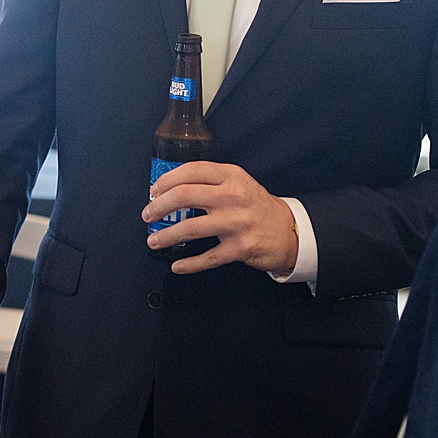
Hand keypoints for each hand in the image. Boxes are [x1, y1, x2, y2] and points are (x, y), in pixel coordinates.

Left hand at [142, 161, 298, 275]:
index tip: (154, 190)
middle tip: (148, 215)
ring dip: (166, 235)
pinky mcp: (240, 248)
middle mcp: (233, 196)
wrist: (288, 230)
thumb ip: (210, 182)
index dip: (166, 180)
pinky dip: (189, 264)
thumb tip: (170, 188)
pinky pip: (208, 257)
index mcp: (231, 176)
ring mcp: (237, 223)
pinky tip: (177, 265)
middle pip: (184, 196)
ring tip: (154, 240)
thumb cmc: (255, 205)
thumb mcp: (238, 183)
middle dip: (159, 207)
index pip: (191, 171)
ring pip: (191, 228)